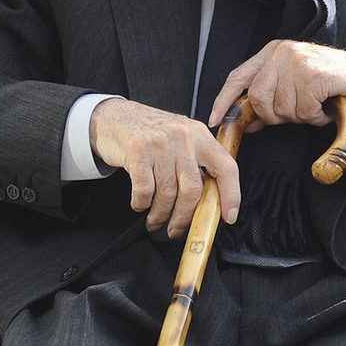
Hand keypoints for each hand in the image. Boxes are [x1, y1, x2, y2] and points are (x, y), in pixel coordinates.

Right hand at [89, 98, 240, 236]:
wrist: (114, 116)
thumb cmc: (150, 132)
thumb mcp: (181, 138)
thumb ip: (197, 162)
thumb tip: (211, 201)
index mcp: (200, 135)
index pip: (226, 167)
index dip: (231, 195)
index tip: (228, 216)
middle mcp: (183, 137)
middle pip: (193, 190)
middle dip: (184, 216)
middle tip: (176, 229)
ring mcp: (160, 143)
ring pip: (168, 193)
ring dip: (160, 214)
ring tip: (155, 220)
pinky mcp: (137, 150)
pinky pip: (145, 190)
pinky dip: (141, 204)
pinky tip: (140, 204)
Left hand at [209, 40, 345, 130]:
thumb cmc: (325, 82)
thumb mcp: (291, 85)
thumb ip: (267, 100)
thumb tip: (246, 123)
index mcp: (271, 53)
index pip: (238, 77)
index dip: (224, 100)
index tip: (216, 119)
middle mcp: (281, 53)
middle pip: (257, 98)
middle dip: (273, 115)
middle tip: (295, 113)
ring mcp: (297, 63)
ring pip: (281, 108)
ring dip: (299, 117)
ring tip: (314, 105)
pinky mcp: (313, 76)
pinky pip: (304, 112)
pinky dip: (315, 118)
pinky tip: (324, 107)